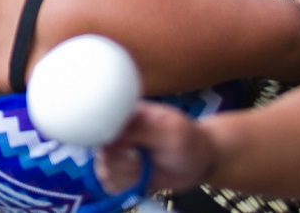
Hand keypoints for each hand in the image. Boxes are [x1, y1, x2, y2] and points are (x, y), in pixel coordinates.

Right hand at [98, 101, 215, 194]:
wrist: (198, 163)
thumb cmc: (188, 141)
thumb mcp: (171, 131)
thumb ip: (141, 129)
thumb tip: (111, 131)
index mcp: (125, 113)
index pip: (100, 123)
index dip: (111, 139)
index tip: (129, 147)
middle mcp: (117, 132)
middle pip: (101, 149)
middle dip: (122, 161)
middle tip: (142, 159)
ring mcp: (117, 153)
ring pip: (104, 168)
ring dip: (126, 175)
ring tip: (144, 169)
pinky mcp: (121, 172)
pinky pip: (109, 182)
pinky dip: (124, 186)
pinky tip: (139, 179)